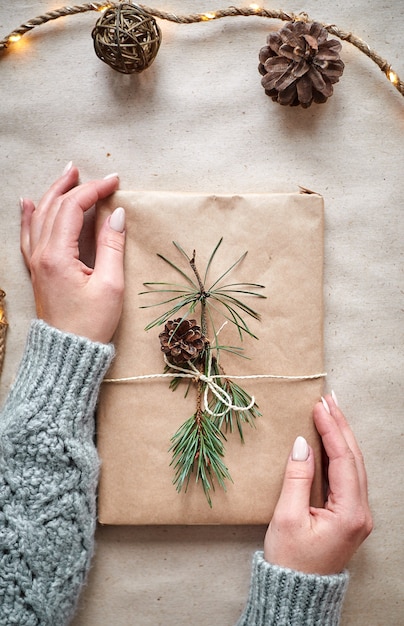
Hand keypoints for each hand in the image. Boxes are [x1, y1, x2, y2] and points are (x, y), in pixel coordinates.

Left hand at [20, 162, 125, 343]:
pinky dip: (29, 215)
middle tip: (91, 173)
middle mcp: (41, 254)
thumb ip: (112, 246)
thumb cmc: (90, 325)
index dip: (95, 191)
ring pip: (39, 216)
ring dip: (53, 193)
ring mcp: (36, 262)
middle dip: (74, 186)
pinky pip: (28, 234)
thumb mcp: (110, 285)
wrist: (68, 353)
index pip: (74, 208)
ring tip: (66, 176)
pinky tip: (28, 204)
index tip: (115, 183)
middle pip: (53, 207)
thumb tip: (117, 214)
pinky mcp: (37, 271)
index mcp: (58, 256)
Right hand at [264, 393, 372, 574]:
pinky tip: (332, 440)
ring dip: (342, 436)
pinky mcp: (350, 515)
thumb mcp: (288, 518)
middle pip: (355, 459)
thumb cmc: (290, 561)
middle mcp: (361, 512)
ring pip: (354, 466)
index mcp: (350, 513)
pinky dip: (340, 453)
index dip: (331, 430)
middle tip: (329, 399)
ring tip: (331, 411)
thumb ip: (296, 478)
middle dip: (341, 426)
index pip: (343, 460)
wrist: (296, 593)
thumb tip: (303, 444)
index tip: (319, 406)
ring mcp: (358, 514)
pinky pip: (349, 476)